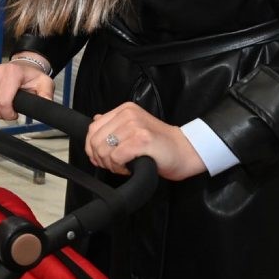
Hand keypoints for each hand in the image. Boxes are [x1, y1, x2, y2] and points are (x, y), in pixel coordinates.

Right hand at [0, 55, 54, 120]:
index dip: (8, 115)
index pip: (3, 102)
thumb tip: (45, 105)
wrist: (21, 67)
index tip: (14, 115)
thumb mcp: (44, 84)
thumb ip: (46, 96)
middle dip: (0, 114)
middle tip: (8, 111)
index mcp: (12, 73)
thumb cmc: (30, 78)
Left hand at [86, 102, 205, 180]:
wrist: (186, 151)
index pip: (93, 128)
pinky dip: (119, 168)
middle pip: (96, 141)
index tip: (100, 158)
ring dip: (111, 165)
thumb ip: (114, 125)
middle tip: (114, 165)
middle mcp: (129, 115)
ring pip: (104, 151)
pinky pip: (116, 157)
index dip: (91, 147)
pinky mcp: (142, 140)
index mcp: (125, 110)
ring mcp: (135, 126)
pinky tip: (129, 168)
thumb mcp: (135, 128)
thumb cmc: (160, 145)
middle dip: (101, 159)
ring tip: (124, 166)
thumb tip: (95, 121)